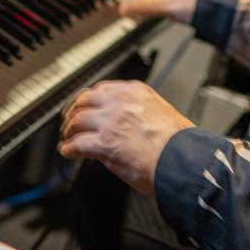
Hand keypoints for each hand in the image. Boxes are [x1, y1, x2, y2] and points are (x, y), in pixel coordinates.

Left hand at [59, 80, 194, 196]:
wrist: (182, 160)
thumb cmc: (179, 143)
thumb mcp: (161, 112)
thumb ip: (140, 111)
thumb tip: (128, 123)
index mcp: (135, 91)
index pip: (102, 89)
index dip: (88, 99)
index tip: (83, 105)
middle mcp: (120, 102)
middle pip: (84, 100)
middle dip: (73, 111)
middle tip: (69, 121)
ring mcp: (110, 122)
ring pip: (77, 120)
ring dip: (68, 130)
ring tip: (66, 138)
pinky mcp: (104, 144)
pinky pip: (77, 144)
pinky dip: (69, 148)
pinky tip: (67, 152)